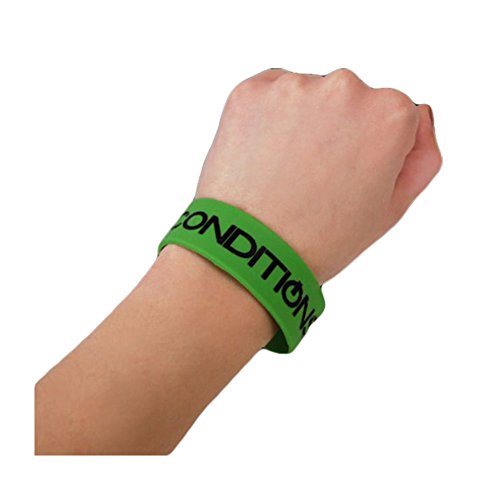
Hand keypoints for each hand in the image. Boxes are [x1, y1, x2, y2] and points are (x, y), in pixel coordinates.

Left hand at [196, 68, 441, 283]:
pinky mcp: (250, 92)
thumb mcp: (391, 208)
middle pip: (349, 100)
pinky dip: (267, 119)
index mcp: (389, 114)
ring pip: (307, 96)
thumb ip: (421, 155)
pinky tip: (264, 157)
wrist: (253, 252)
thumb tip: (418, 115)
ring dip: (301, 123)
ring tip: (285, 172)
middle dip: (337, 130)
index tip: (349, 176)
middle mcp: (345, 88)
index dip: (370, 149)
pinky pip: (269, 95)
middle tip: (314, 177)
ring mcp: (294, 87)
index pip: (391, 115)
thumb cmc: (321, 237)